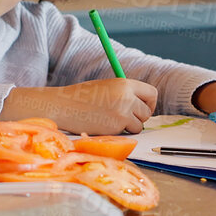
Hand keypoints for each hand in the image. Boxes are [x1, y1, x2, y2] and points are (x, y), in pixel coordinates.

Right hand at [2, 79, 157, 133]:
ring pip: (140, 125)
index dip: (149, 103)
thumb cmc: (82, 97)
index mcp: (124, 83)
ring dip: (129, 126)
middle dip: (138, 117)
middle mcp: (127, 96)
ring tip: (111, 120)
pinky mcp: (117, 126)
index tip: (141, 108)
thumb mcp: (106, 88)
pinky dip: (120, 132)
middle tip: (124, 117)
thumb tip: (142, 105)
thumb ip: (125, 93)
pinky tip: (105, 125)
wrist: (63, 106)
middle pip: (147, 111)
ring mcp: (123, 112)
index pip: (151, 93)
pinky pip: (129, 132)